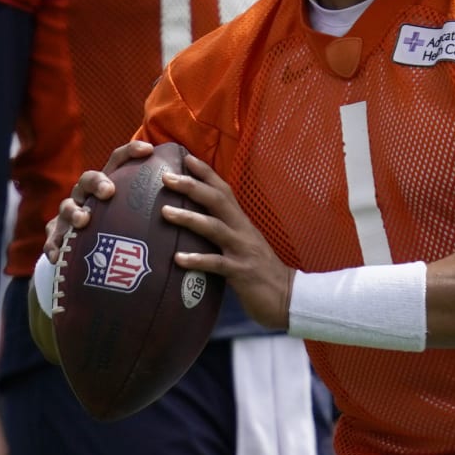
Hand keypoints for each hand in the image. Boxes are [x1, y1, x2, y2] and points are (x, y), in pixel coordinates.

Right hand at [42, 140, 157, 262]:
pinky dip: (53, 246)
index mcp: (110, 184)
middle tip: (109, 191)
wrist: (89, 253)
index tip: (149, 150)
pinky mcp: (58, 238)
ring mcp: (70, 215)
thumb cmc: (122, 228)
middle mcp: (87, 195)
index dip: (131, 152)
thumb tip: (199, 192)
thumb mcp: (139, 214)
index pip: (118, 161)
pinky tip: (56, 255)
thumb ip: (161, 203)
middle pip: (88, 179)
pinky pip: (52, 241)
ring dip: (74, 211)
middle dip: (98, 182)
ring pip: (67, 207)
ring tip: (84, 221)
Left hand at [159, 153, 293, 331]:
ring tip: (165, 212)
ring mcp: (242, 251)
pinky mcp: (242, 273)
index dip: (206, 173)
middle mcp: (242, 231)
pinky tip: (178, 259)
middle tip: (166, 177)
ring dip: (189, 218)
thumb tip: (197, 223)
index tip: (185, 157)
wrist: (289, 297)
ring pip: (215, 228)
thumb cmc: (261, 271)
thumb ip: (225, 232)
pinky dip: (198, 260)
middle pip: (217, 201)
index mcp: (242, 222)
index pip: (223, 191)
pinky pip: (217, 264)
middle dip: (192, 187)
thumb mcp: (243, 245)